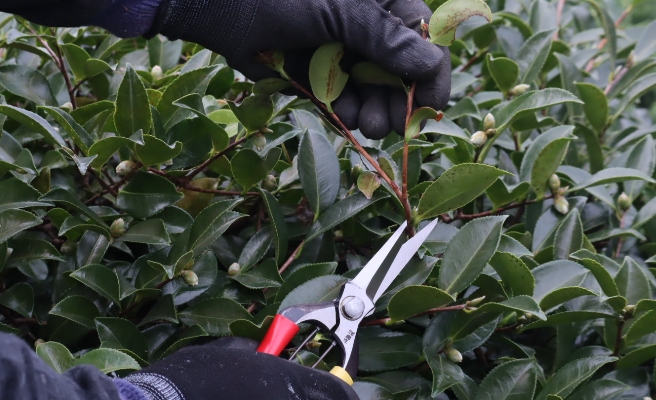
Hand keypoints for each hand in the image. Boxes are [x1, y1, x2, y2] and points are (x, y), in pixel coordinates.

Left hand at [151, 0, 450, 138]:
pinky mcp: (319, 78)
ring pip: (372, 94)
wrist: (229, 9)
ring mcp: (343, 56)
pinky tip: (348, 119)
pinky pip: (343, 102)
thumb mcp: (345, 12)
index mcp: (384, 5)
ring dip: (375, 113)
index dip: (430, 77)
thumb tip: (432, 65)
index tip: (429, 108)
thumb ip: (388, 40)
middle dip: (399, 102)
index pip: (422, 43)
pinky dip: (348, 114)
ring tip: (368, 125)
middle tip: (393, 126)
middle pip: (400, 75)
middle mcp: (368, 32)